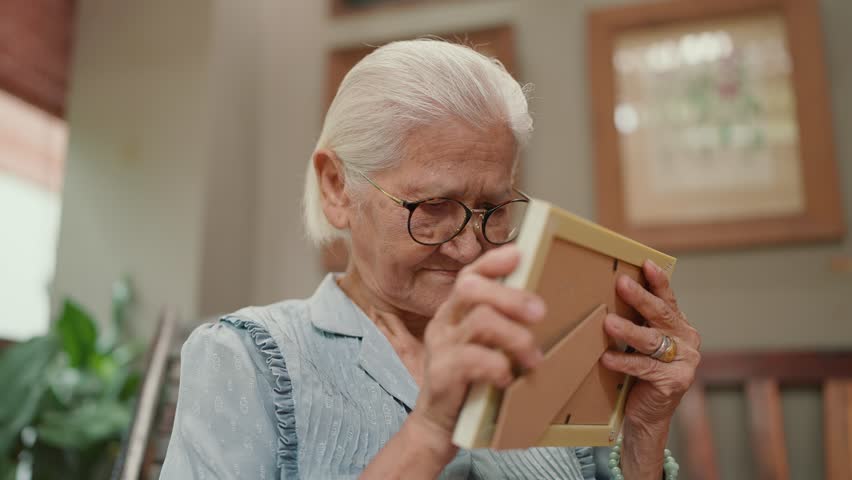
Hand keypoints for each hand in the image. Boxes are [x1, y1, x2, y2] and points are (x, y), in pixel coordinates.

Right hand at [409, 244, 546, 449]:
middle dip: (510, 296)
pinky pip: (472, 359)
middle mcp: (445, 322)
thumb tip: (538, 308)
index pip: (469, 275)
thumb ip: (501, 326)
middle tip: (540, 313)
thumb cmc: (470, 382)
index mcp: (455, 311)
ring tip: (533, 359)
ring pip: (480, 321)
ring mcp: (441, 346)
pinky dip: (497, 365)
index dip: (492, 262)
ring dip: (516, 338)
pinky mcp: (442, 372)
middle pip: (471, 289)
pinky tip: (506, 378)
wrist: (439, 425)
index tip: (519, 255)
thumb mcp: (485, 348)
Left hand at [601, 259, 700, 477]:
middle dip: (640, 297)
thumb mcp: (642, 343)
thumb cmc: (641, 373)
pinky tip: (606, 358)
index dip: (658, 281)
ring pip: (652, 341)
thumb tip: (611, 292)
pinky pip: (644, 367)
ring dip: (628, 331)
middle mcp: (688, 341)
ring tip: (608, 323)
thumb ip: (638, 322)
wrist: (648, 415)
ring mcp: (684, 362)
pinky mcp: (674, 382)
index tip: (645, 263)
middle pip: (661, 315)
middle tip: (621, 283)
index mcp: (680, 327)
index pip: (668, 299)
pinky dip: (623, 361)